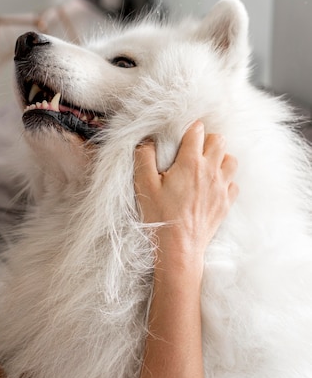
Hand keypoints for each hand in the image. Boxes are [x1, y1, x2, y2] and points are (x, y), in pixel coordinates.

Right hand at [134, 121, 238, 261]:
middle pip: (219, 140)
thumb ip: (144, 158)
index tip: (181, 136)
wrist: (179, 248)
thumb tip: (146, 141)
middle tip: (192, 151)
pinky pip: (233, 183)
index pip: (197, 131)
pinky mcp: (225, 203)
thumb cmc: (160, 216)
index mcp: (190, 163)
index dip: (189, 129)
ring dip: (219, 158)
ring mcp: (221, 187)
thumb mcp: (144, 185)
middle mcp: (210, 171)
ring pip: (231, 159)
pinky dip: (225, 180)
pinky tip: (211, 186)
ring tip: (204, 166)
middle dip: (207, 140)